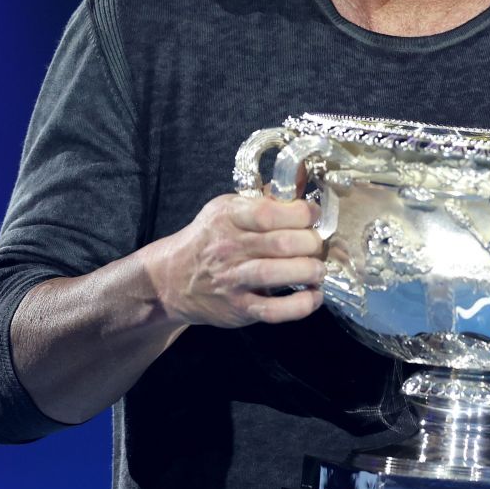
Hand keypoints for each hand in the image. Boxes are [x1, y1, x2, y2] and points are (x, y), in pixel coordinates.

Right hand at [143, 193, 325, 328]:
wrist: (172, 279)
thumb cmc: (209, 240)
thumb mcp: (228, 209)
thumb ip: (264, 198)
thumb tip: (300, 178)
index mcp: (229, 217)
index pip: (270, 212)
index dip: (302, 213)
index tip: (313, 216)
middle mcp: (229, 247)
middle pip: (282, 242)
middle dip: (312, 243)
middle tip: (317, 245)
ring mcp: (233, 279)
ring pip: (279, 273)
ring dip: (309, 271)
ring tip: (317, 270)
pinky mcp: (238, 308)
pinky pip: (274, 310)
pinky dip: (300, 306)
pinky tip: (313, 297)